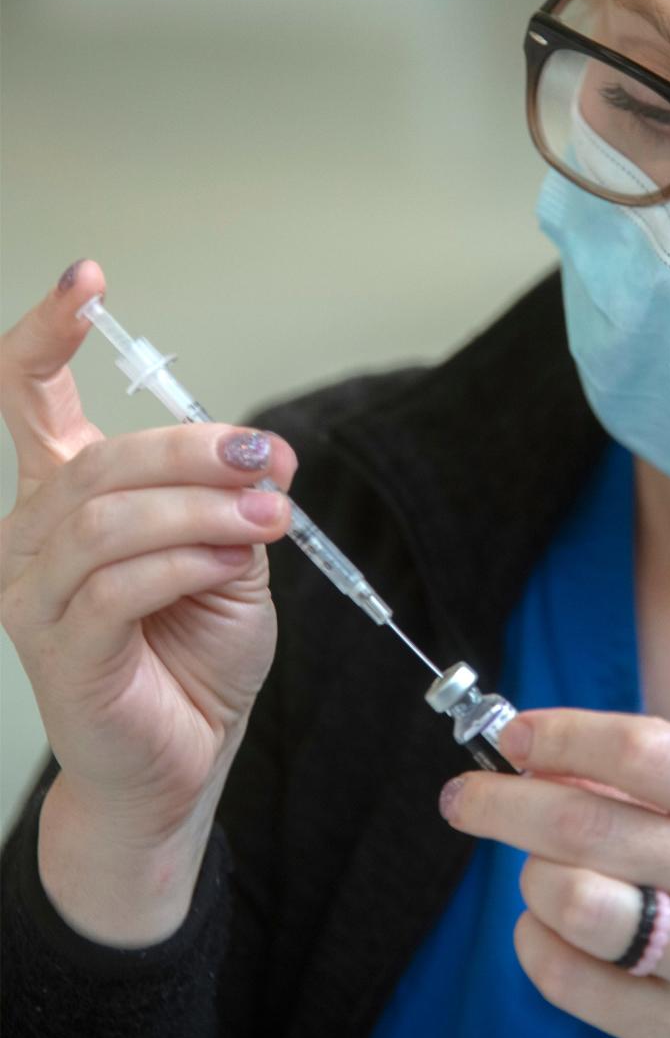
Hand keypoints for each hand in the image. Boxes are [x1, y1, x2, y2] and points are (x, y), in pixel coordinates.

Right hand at [1, 260, 296, 850]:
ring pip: (110, 517)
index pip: (29, 399)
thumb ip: (229, 503)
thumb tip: (258, 454)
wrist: (184, 758)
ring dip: (202, 508)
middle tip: (271, 460)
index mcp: (67, 500)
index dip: (48, 333)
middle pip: (100, 458)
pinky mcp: (57, 649)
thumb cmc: (195, 655)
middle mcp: (32, 536)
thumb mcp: (229, 558)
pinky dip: (185, 561)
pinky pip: (119, 584)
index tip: (85, 279)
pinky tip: (228, 561)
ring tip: (269, 515)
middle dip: (195, 449)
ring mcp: (33, 593)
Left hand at [439, 709, 669, 1037]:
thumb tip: (537, 756)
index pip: (643, 749)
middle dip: (502, 802)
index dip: (562, 736)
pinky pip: (565, 974)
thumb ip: (652, 779)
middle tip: (464, 797)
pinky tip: (556, 932)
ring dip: (532, 878)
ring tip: (542, 876)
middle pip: (588, 821)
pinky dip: (536, 942)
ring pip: (571, 899)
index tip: (514, 735)